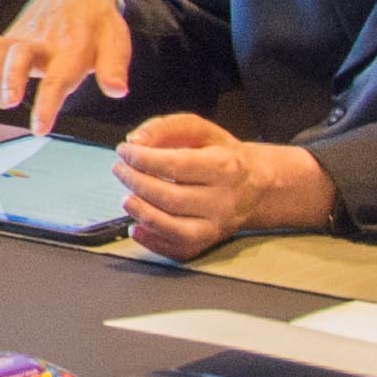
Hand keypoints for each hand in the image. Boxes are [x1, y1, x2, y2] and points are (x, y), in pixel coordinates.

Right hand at [0, 0, 130, 136]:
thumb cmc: (99, 23)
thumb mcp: (117, 40)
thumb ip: (115, 67)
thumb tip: (117, 90)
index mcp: (71, 50)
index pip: (57, 79)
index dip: (47, 104)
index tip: (38, 128)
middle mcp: (42, 44)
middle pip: (19, 57)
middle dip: (10, 78)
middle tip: (10, 102)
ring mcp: (22, 39)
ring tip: (2, 98)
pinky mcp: (9, 37)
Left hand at [112, 113, 337, 258]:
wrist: (257, 186)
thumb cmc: (223, 156)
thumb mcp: (201, 131)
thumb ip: (166, 128)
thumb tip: (136, 140)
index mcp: (225, 167)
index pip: (177, 165)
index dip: (144, 158)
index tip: (125, 150)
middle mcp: (223, 200)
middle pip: (171, 197)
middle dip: (136, 182)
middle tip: (120, 170)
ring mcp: (216, 226)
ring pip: (173, 228)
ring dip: (141, 214)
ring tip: (125, 198)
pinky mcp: (208, 243)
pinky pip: (176, 249)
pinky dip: (151, 241)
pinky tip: (136, 226)